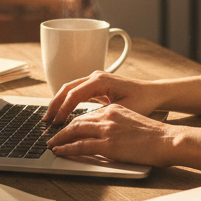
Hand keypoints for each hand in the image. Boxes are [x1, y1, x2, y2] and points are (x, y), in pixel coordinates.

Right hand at [43, 71, 165, 125]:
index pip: (74, 94)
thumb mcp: (122, 110)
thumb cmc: (143, 101)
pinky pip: (77, 92)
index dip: (63, 110)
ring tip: (50, 118)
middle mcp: (96, 76)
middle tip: (46, 121)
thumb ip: (102, 115)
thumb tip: (83, 123)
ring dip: (59, 102)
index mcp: (100, 80)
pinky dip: (67, 102)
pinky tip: (63, 113)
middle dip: (55, 104)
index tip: (57, 124)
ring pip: (70, 89)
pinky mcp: (97, 85)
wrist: (154, 94)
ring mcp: (95, 79)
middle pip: (67, 88)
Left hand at [47, 103, 174, 166]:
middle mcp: (108, 115)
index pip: (88, 115)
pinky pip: (80, 146)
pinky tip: (60, 151)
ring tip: (52, 144)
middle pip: (77, 121)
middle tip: (52, 136)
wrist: (167, 140)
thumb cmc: (155, 136)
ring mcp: (107, 130)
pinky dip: (67, 148)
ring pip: (75, 131)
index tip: (66, 129)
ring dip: (60, 138)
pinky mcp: (108, 145)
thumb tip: (105, 136)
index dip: (73, 123)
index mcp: (114, 109)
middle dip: (62, 129)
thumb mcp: (133, 122)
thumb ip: (116, 125)